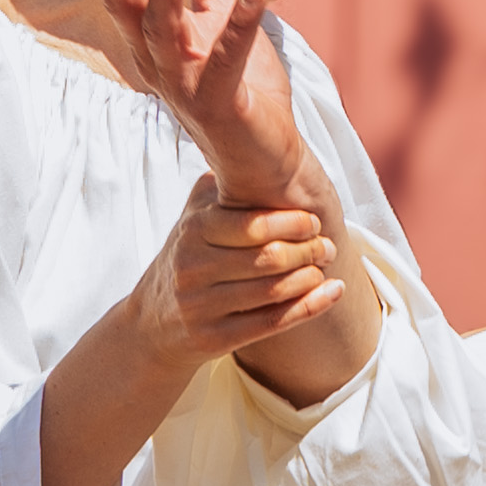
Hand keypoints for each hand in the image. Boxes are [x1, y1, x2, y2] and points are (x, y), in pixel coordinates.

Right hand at [81, 0, 301, 213]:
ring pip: (164, 30)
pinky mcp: (219, 106)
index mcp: (153, 38)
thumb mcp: (218, 12)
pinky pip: (226, 61)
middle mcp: (158, 61)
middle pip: (126, 4)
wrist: (267, 155)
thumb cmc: (239, 84)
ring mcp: (185, 86)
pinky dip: (240, 25)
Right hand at [134, 153, 353, 395]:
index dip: (291, 222)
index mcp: (193, 231)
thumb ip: (220, 186)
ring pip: (272, 291)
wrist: (152, 323)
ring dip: (311, 277)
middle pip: (268, 259)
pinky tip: (333, 292)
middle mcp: (193, 268)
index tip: (313, 221)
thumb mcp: (193, 217)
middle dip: (308, 250)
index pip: (252, 225)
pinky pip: (271, 323)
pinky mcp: (213, 339)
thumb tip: (256, 147)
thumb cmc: (188, 258)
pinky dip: (309, 307)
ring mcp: (201, 306)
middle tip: (328, 244)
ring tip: (326, 265)